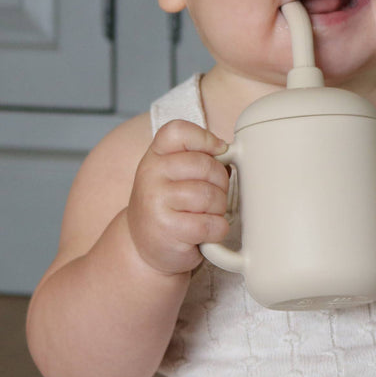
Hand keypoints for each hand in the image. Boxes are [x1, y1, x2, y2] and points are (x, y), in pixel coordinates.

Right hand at [126, 119, 230, 275]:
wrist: (144, 244)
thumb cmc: (169, 205)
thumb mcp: (175, 175)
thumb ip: (198, 159)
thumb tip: (231, 153)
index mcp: (155, 155)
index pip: (179, 131)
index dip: (205, 139)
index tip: (219, 152)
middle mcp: (150, 173)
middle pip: (205, 165)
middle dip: (221, 183)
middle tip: (213, 196)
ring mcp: (155, 200)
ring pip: (209, 195)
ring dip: (218, 209)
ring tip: (207, 214)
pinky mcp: (166, 228)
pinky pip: (210, 223)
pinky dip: (217, 230)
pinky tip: (206, 232)